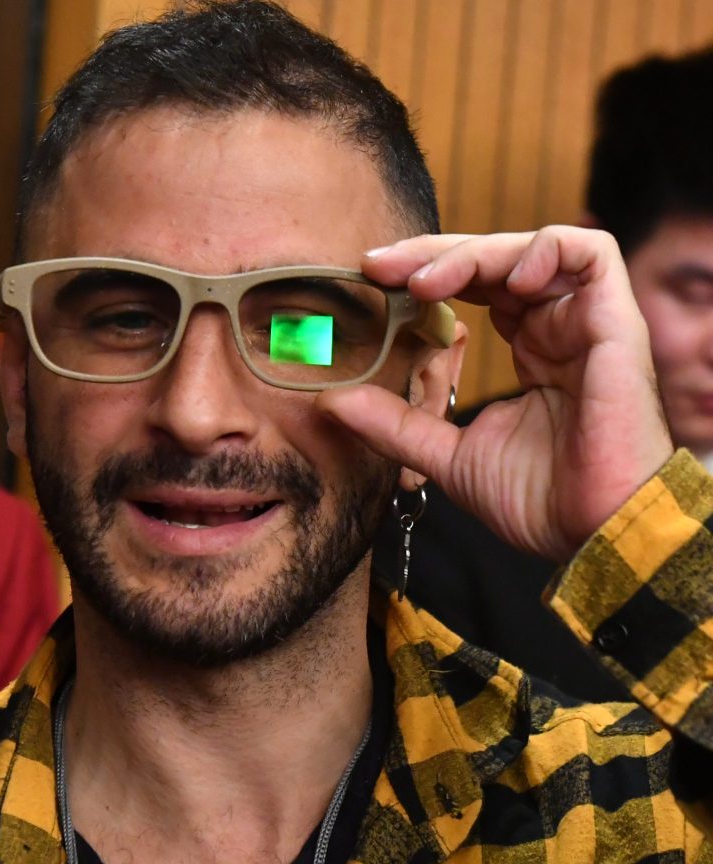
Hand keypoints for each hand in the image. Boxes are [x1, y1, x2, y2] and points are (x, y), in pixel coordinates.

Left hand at [318, 227, 673, 561]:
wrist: (590, 533)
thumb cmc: (537, 500)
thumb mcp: (445, 454)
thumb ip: (393, 422)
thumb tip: (330, 400)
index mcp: (529, 349)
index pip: (474, 285)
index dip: (424, 273)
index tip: (370, 277)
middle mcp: (558, 327)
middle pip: (495, 258)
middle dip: (432, 254)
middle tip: (378, 266)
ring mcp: (587, 322)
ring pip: (533, 248)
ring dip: (473, 253)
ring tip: (425, 283)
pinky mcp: (614, 321)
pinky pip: (590, 253)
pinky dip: (540, 251)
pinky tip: (501, 280)